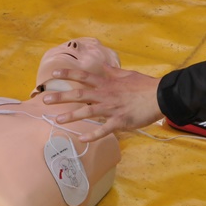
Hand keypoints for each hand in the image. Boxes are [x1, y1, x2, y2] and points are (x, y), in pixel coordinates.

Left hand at [42, 66, 162, 141]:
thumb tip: (105, 66)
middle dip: (61, 97)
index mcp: (107, 83)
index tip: (54, 75)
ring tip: (57, 120)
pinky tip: (82, 139)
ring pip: (87, 112)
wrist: (160, 96)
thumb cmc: (145, 85)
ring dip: (71, 116)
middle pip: (79, 94)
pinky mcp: (120, 121)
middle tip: (45, 99)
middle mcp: (106, 94)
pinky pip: (104, 129)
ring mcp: (112, 108)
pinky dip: (93, 135)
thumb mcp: (128, 74)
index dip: (69, 74)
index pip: (84, 77)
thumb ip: (114, 72)